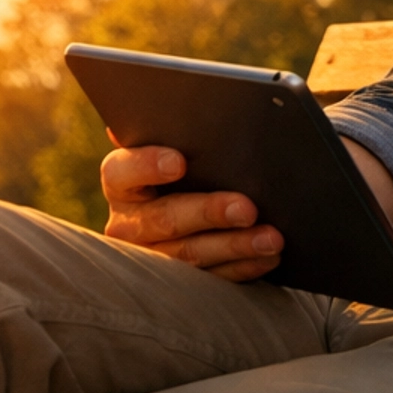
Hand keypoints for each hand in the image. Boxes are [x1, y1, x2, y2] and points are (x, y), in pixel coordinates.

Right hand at [101, 143, 283, 282]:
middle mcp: (128, 223)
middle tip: (247, 207)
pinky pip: (210, 279)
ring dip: (235, 246)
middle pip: (163, 219)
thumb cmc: (191, 162)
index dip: (146, 165)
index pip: (120, 172)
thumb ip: (177, 130)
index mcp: (122, 181)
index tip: (179, 161)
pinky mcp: (179, 284)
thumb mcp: (180, 145)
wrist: (197, 196)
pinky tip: (268, 256)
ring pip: (189, 256)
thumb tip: (182, 108)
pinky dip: (243, 267)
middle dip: (208, 212)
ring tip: (272, 237)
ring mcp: (151, 257)